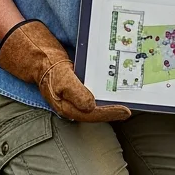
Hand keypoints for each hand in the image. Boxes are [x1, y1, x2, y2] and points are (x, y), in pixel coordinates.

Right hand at [0, 20, 130, 122]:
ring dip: (112, 102)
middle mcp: (75, 106)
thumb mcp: (62, 78)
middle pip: (99, 112)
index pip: (93, 114)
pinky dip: (106, 93)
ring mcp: (78, 99)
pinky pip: (96, 94)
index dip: (110, 113)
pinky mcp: (81, 90)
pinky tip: (116, 88)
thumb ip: (76, 91)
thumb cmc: (50, 69)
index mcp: (69, 107)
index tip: (126, 111)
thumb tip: (91, 105)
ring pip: (99, 104)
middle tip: (133, 105)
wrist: (40, 59)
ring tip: (129, 98)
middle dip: (115, 110)